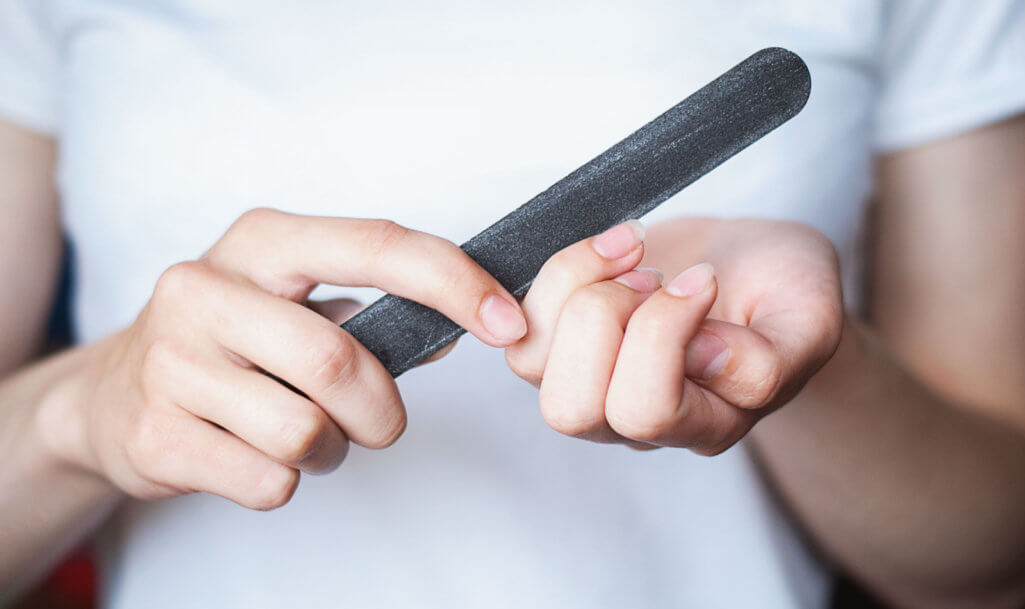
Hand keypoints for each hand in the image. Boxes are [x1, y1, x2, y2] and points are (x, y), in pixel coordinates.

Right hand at [37, 209, 526, 508]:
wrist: (108, 395)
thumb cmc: (227, 342)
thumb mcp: (292, 302)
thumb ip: (376, 313)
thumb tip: (464, 329)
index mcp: (261, 242)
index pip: (376, 244)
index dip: (453, 283)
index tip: (508, 322)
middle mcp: (206, 287)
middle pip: (338, 362)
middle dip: (381, 411)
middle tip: (376, 423)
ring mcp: (172, 362)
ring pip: (305, 431)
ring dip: (332, 450)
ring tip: (304, 435)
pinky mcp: (155, 433)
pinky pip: (269, 480)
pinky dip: (287, 482)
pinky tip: (256, 454)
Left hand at [504, 217, 842, 453]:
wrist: (751, 263)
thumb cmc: (783, 292)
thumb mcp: (811, 318)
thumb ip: (773, 360)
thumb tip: (704, 357)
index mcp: (703, 423)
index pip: (647, 412)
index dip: (664, 334)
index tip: (706, 278)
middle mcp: (634, 419)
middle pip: (572, 409)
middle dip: (604, 319)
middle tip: (652, 274)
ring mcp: (590, 381)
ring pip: (533, 367)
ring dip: (578, 289)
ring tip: (633, 253)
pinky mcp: (559, 341)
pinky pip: (521, 325)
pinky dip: (559, 273)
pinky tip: (612, 248)